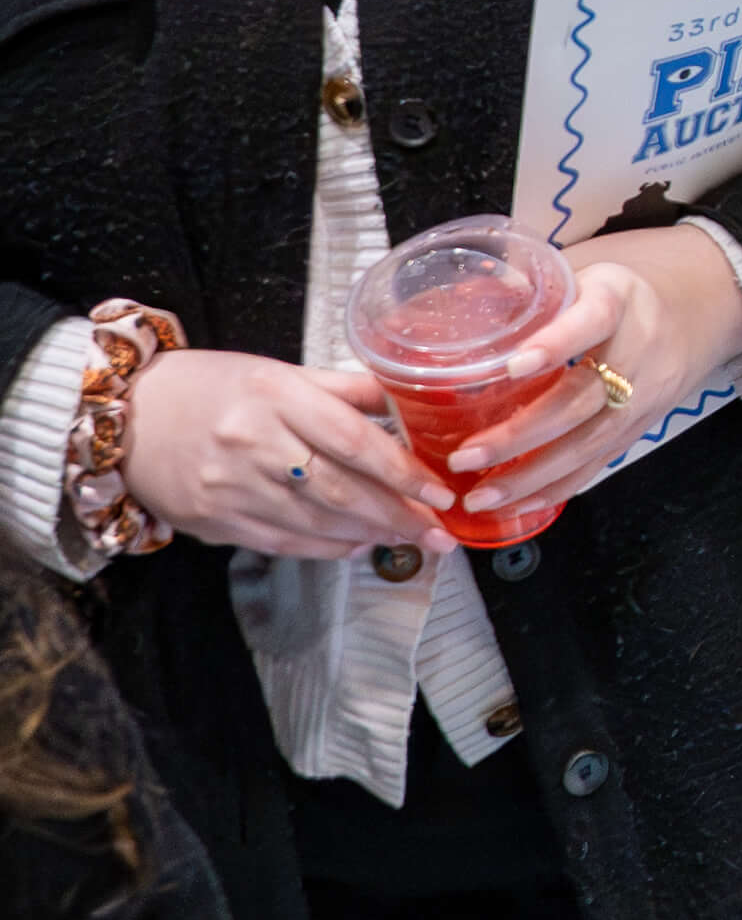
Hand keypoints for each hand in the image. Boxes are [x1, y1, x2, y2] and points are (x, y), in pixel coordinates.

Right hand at [125, 351, 450, 558]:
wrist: (124, 418)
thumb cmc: (211, 387)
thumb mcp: (278, 372)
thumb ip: (344, 389)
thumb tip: (408, 400)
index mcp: (276, 396)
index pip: (354, 441)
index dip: (402, 472)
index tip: (439, 491)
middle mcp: (254, 443)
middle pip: (340, 490)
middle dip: (398, 515)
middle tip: (439, 530)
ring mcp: (230, 487)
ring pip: (315, 521)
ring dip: (370, 535)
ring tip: (410, 539)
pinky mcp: (213, 521)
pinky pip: (282, 541)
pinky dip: (327, 547)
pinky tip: (358, 545)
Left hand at [445, 228, 741, 521]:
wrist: (705, 307)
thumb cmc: (626, 288)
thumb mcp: (588, 267)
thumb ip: (532, 285)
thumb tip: (457, 298)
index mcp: (620, 299)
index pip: (593, 319)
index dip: (556, 343)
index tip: (512, 366)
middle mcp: (639, 350)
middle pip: (583, 399)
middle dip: (521, 434)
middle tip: (466, 456)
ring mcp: (645, 395)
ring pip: (589, 443)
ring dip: (532, 476)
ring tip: (480, 495)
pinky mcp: (642, 426)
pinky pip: (599, 463)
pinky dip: (557, 489)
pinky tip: (516, 504)